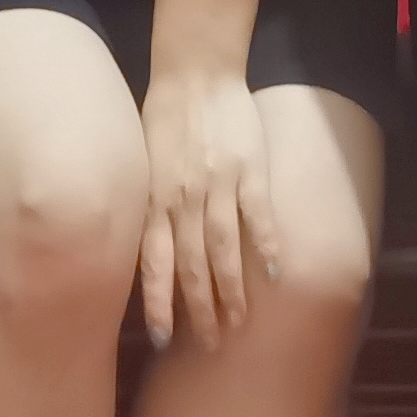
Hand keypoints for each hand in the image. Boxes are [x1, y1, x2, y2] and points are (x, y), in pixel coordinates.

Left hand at [138, 64, 277, 351]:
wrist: (195, 71)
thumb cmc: (163, 118)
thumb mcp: (142, 164)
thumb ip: (147, 206)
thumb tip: (145, 251)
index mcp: (154, 198)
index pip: (154, 262)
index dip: (158, 301)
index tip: (163, 338)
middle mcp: (182, 198)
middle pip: (191, 265)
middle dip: (199, 309)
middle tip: (210, 345)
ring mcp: (217, 185)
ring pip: (223, 248)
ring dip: (232, 290)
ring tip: (239, 322)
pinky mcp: (248, 170)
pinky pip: (257, 215)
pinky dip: (265, 245)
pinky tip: (274, 274)